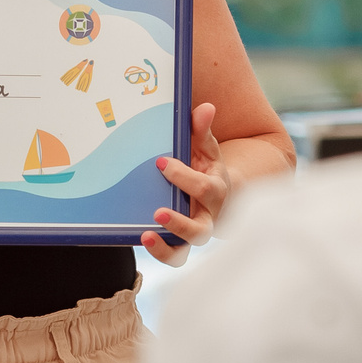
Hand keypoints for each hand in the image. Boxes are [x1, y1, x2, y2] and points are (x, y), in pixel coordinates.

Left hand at [144, 102, 226, 265]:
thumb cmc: (205, 167)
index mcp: (217, 190)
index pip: (205, 188)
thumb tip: (205, 108)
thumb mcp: (205, 148)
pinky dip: (161, 251)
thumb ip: (202, 130)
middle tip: (158, 211)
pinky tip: (144, 239)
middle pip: (201, 227)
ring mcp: (195, 231)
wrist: (214, 193)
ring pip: (187, 246)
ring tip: (147, 234)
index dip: (183, 176)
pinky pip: (174, 254)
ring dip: (168, 243)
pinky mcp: (181, 242)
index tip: (161, 162)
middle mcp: (209, 216)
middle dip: (180, 221)